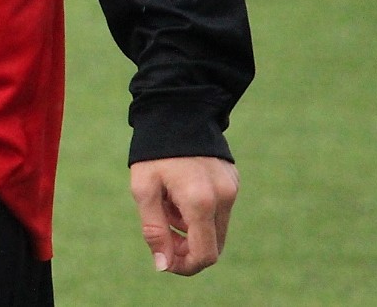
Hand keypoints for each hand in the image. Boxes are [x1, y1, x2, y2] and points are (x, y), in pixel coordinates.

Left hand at [129, 156, 238, 275]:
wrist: (175, 110)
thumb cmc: (153, 151)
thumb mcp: (143, 189)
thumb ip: (153, 230)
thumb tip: (163, 266)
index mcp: (200, 201)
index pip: (204, 255)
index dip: (185, 266)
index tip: (165, 259)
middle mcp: (223, 197)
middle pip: (212, 245)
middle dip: (186, 245)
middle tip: (161, 225)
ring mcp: (232, 188)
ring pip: (215, 228)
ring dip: (191, 227)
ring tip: (168, 201)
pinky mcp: (233, 180)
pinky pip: (219, 209)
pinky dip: (200, 211)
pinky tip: (180, 189)